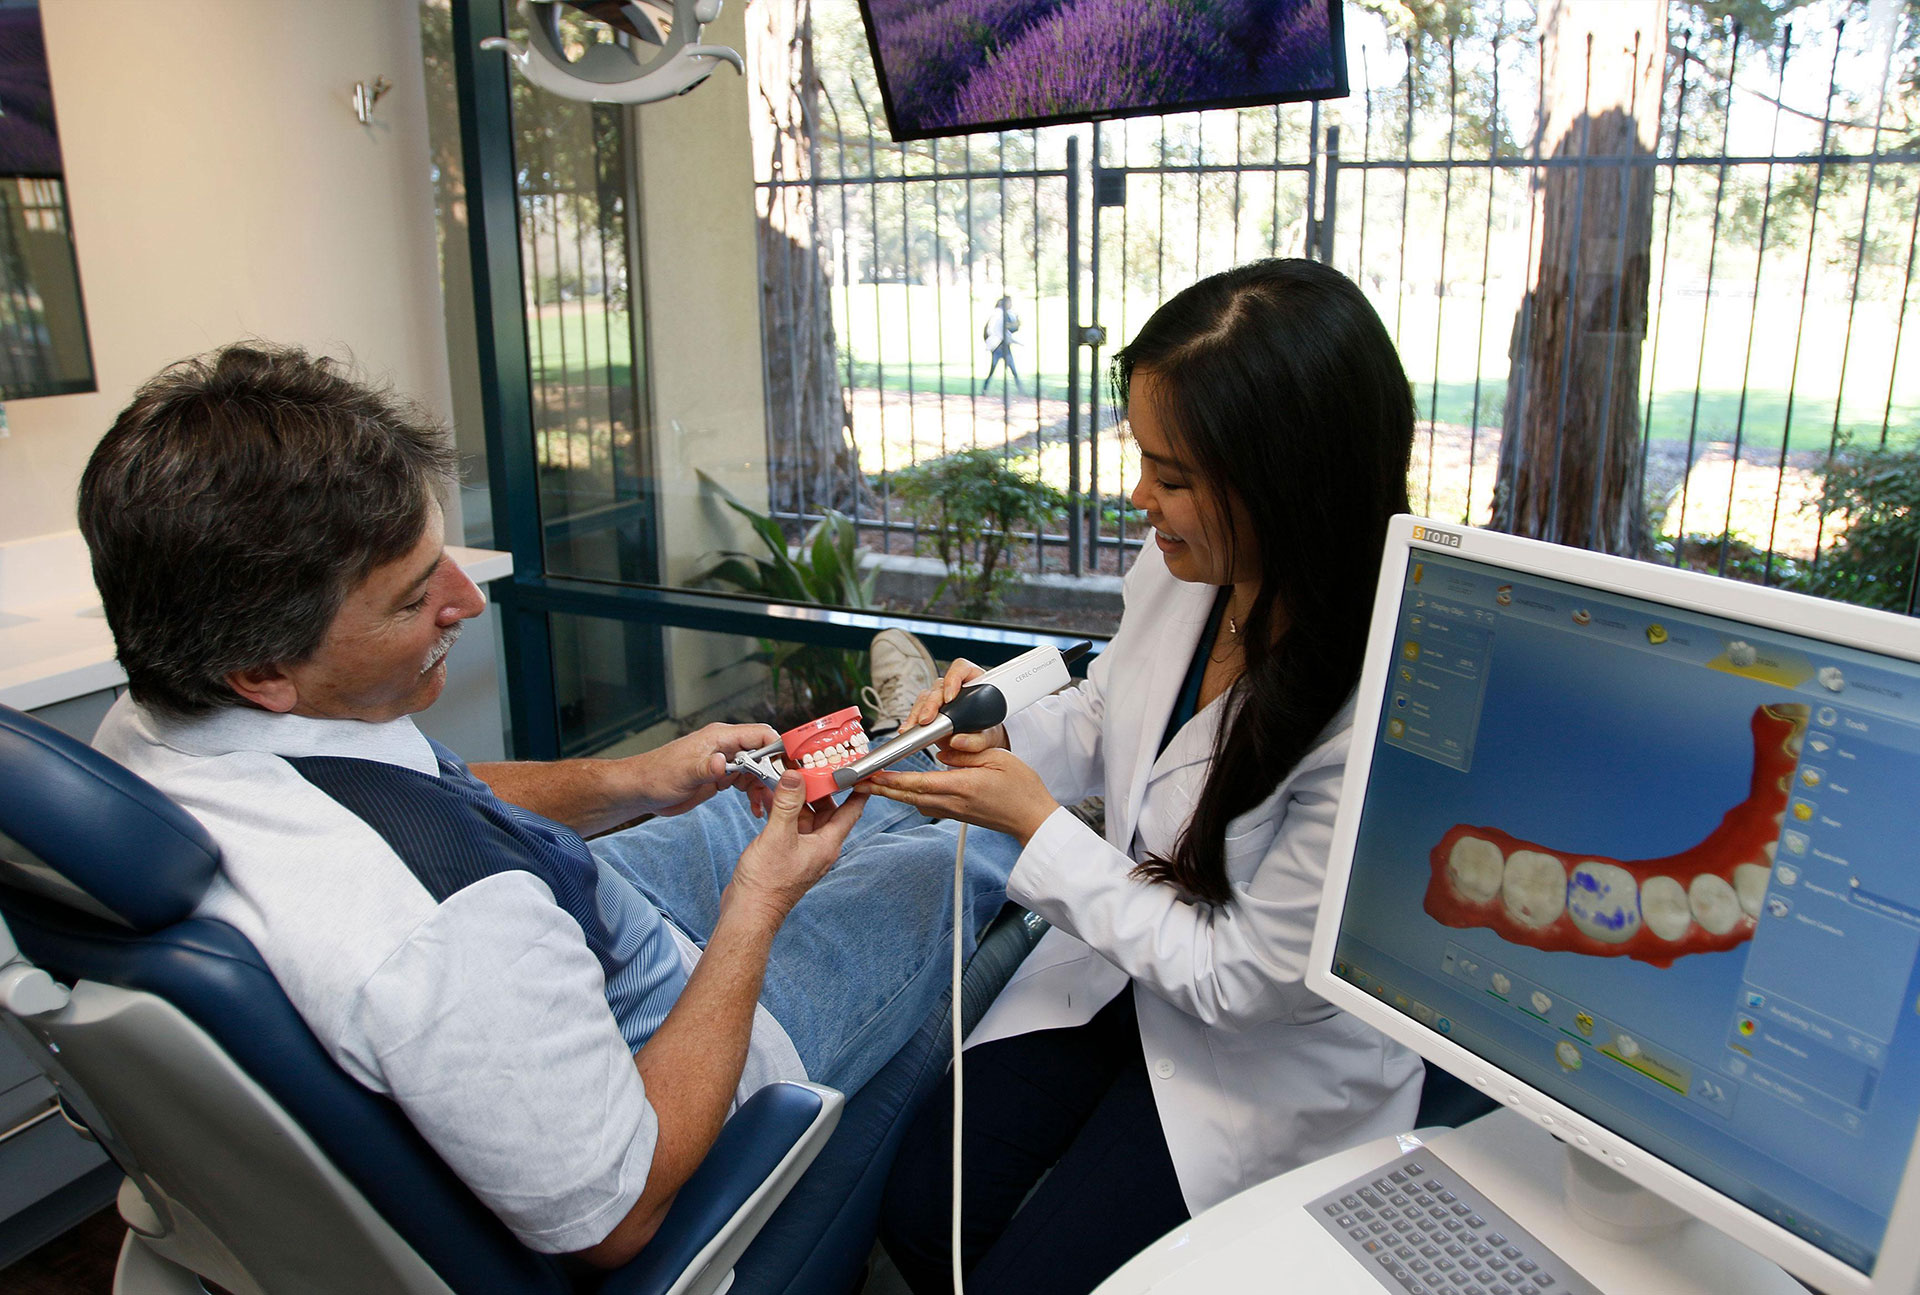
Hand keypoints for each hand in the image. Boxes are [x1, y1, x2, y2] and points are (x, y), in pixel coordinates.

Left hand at [623, 722, 780, 818]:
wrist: (642, 790)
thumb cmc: (657, 775)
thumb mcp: (683, 773)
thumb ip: (706, 767)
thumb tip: (723, 763)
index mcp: (720, 737)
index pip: (761, 734)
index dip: (779, 748)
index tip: (791, 767)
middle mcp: (726, 746)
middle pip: (764, 753)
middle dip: (775, 773)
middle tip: (781, 794)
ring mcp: (724, 761)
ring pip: (757, 770)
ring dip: (765, 787)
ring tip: (767, 806)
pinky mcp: (721, 777)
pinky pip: (746, 782)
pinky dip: (753, 794)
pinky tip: (754, 809)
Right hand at [728, 771, 867, 919]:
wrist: (749, 911)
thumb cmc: (767, 884)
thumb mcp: (778, 836)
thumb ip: (788, 804)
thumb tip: (796, 778)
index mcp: (827, 844)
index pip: (852, 810)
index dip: (857, 788)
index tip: (858, 768)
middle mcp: (819, 847)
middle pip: (828, 809)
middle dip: (819, 787)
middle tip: (811, 765)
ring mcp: (803, 851)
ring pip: (807, 816)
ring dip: (799, 798)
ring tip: (789, 777)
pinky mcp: (787, 853)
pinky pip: (791, 825)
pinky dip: (785, 810)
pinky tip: (773, 798)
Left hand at [860, 745, 1056, 844]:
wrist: (1033, 818)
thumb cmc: (1022, 788)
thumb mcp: (998, 759)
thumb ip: (967, 753)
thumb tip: (942, 750)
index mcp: (962, 787)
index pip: (918, 782)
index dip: (891, 779)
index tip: (872, 774)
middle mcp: (954, 803)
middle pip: (908, 795)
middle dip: (881, 788)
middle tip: (857, 783)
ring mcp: (954, 812)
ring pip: (914, 801)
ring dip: (893, 793)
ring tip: (873, 784)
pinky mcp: (957, 815)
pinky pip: (926, 805)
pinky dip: (909, 796)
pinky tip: (903, 789)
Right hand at [901, 658, 1009, 754]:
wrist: (981, 744)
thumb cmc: (989, 734)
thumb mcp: (989, 738)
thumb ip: (976, 740)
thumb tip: (957, 741)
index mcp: (975, 682)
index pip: (961, 669)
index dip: (953, 679)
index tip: (950, 697)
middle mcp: (955, 687)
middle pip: (939, 686)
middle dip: (931, 703)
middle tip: (928, 719)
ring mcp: (941, 698)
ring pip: (925, 697)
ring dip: (918, 712)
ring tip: (916, 726)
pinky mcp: (931, 711)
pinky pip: (918, 709)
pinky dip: (913, 719)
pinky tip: (909, 728)